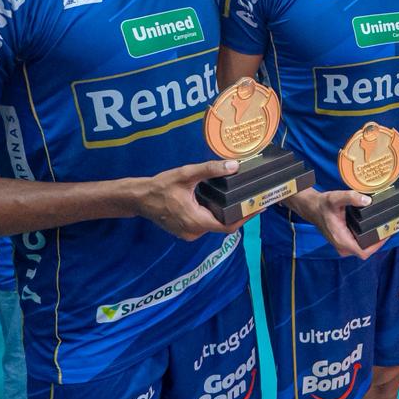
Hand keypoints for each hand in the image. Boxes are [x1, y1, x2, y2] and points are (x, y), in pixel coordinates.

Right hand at [134, 159, 251, 239]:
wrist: (139, 198)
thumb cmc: (161, 186)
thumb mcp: (186, 174)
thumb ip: (210, 169)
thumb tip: (234, 165)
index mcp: (196, 221)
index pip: (228, 225)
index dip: (245, 217)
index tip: (259, 208)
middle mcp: (194, 232)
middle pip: (223, 226)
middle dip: (238, 214)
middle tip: (252, 200)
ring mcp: (189, 233)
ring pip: (213, 225)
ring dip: (225, 214)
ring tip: (239, 199)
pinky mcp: (185, 231)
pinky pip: (205, 225)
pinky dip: (214, 215)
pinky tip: (220, 203)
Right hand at [297, 187, 387, 258]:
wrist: (312, 208)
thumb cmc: (323, 205)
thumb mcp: (336, 198)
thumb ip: (351, 197)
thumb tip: (367, 200)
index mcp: (341, 239)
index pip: (364, 252)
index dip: (378, 246)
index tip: (386, 234)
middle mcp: (343, 246)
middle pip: (367, 251)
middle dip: (379, 242)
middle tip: (388, 228)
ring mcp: (343, 246)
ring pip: (364, 249)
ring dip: (374, 241)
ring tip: (384, 228)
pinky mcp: (345, 243)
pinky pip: (360, 245)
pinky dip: (368, 239)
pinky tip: (374, 229)